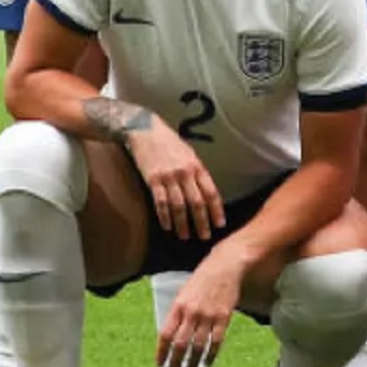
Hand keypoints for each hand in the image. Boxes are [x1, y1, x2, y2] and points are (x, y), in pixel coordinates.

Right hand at [124, 124, 225, 241]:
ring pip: (179, 206)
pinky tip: (167, 227)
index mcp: (197, 166)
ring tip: (186, 236)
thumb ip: (197, 173)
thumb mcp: (189, 154)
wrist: (146, 129)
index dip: (217, 210)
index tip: (220, 224)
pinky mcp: (152, 179)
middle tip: (205, 236)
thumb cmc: (169, 142)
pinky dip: (165, 216)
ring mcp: (169, 176)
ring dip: (183, 224)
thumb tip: (205, 192)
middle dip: (202, 222)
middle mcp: (185, 172)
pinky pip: (160, 202)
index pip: (211, 192)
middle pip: (197, 202)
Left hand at [154, 249, 244, 366]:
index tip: (159, 364)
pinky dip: (211, 355)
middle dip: (175, 362)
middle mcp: (191, 312)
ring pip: (197, 346)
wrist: (225, 265)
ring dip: (192, 362)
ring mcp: (208, 315)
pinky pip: (216, 341)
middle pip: (180, 344)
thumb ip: (179, 314)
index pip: (165, 335)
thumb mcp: (184, 293)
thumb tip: (173, 338)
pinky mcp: (224, 317)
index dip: (161, 352)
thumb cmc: (203, 279)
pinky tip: (207, 363)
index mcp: (178, 306)